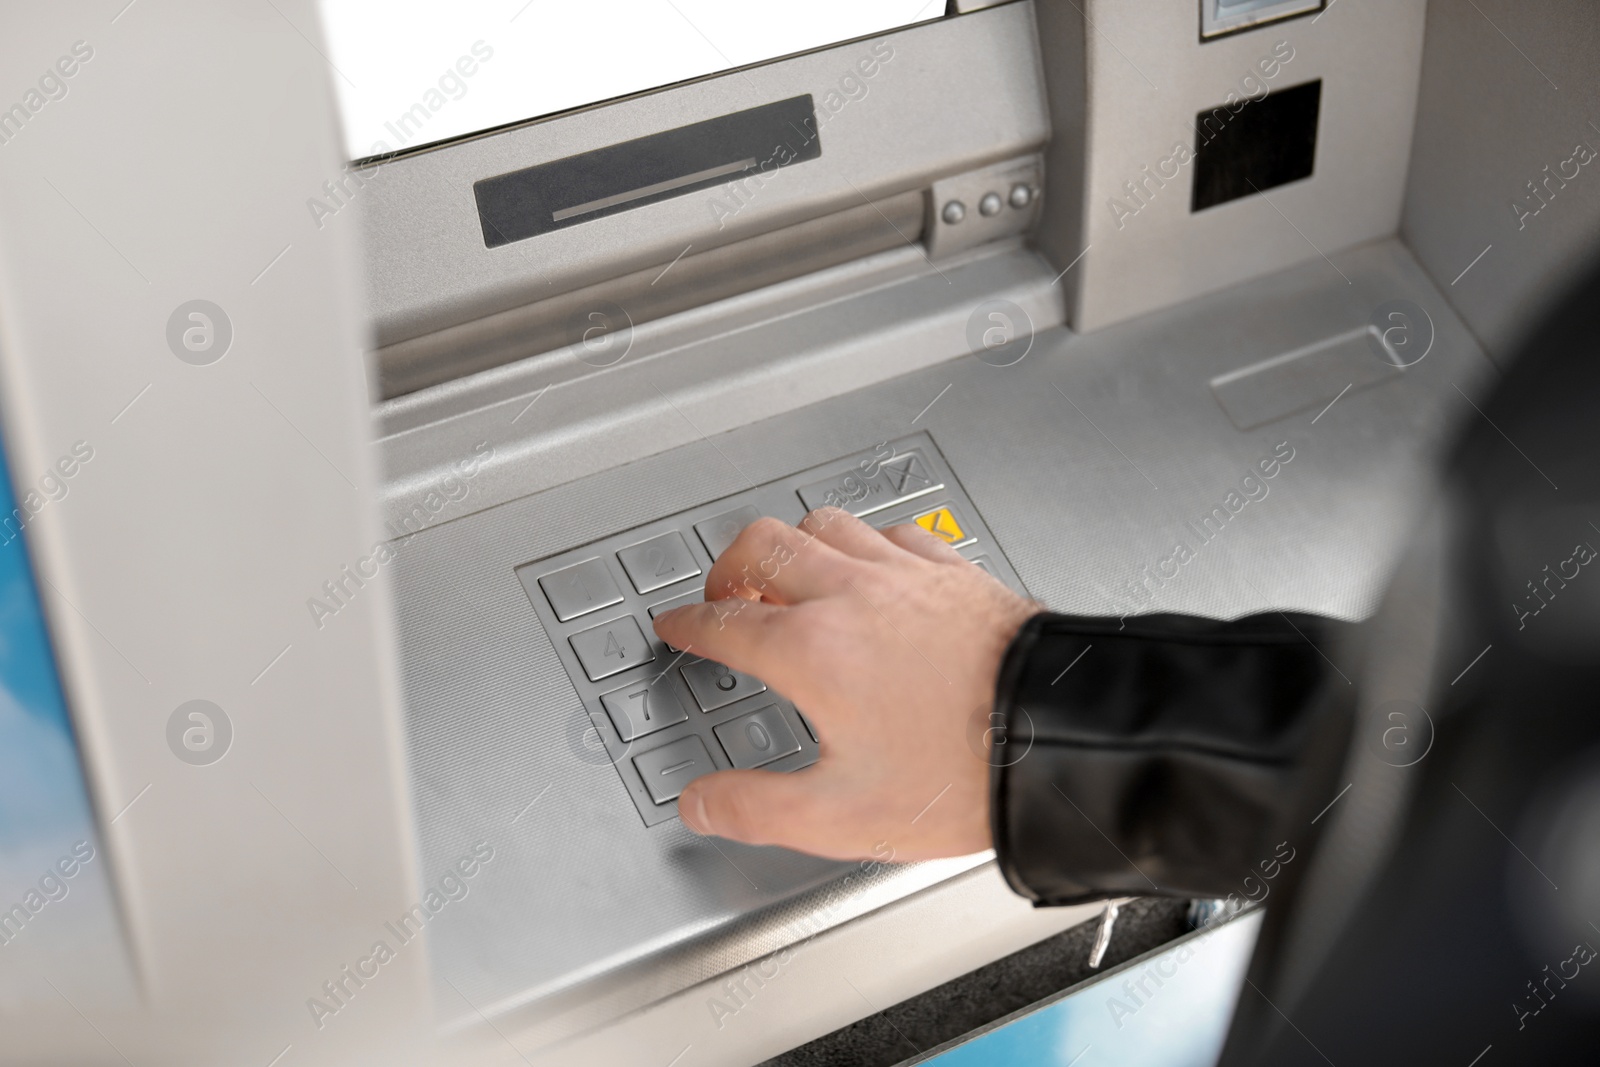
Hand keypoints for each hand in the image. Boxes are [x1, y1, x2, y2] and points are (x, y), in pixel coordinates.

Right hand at [652, 507, 1038, 861]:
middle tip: (722, 593)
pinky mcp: (953, 569)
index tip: (676, 626)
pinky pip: (891, 531)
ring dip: (792, 545)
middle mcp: (852, 596)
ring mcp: (904, 574)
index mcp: (812, 651)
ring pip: (824, 524)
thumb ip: (757, 808)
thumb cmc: (964, 772)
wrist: (1060, 736)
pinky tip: (873, 563)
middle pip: (762, 548)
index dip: (688, 624)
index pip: (723, 623)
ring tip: (788, 572)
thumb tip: (704, 803)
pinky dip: (863, 543)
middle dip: (728, 568)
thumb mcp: (842, 816)